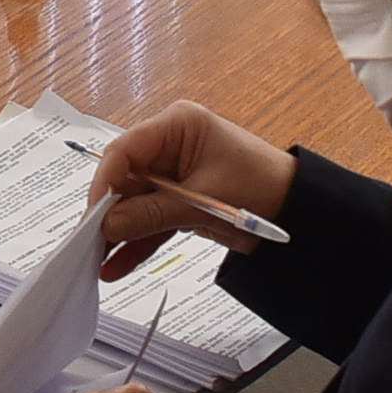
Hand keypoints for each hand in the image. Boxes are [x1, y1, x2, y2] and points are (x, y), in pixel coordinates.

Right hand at [82, 100, 294, 280]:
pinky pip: (150, 220)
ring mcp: (174, 175)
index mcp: (177, 126)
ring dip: (118, 233)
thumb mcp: (204, 202)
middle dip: (107, 213)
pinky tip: (116, 266)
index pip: (125, 150)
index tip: (92, 217)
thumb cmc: (263, 189)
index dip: (103, 183)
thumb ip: (152, 213)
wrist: (303, 215)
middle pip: (124, 178)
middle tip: (87, 245)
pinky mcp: (179, 201)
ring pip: (134, 203)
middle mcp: (170, 145)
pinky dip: (137, 243)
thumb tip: (105, 225)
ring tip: (95, 262)